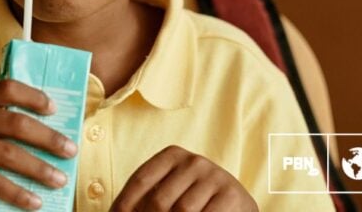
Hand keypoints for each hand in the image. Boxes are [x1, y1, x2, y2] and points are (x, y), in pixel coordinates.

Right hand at [0, 80, 77, 209]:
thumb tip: (38, 135)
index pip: (8, 88)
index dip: (35, 97)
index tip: (55, 109)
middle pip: (17, 122)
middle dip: (49, 137)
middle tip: (70, 149)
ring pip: (10, 153)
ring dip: (40, 168)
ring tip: (59, 178)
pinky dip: (18, 192)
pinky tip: (34, 200)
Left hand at [110, 145, 257, 211]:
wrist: (237, 204)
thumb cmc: (195, 200)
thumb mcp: (170, 191)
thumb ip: (146, 199)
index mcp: (172, 155)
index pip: (140, 180)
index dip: (125, 204)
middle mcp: (193, 161)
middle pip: (158, 200)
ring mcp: (213, 176)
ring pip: (181, 211)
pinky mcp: (231, 195)